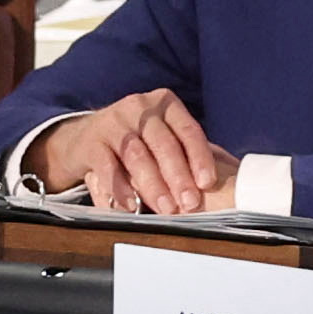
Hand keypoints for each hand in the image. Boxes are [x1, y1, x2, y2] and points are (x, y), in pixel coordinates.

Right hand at [38, 89, 235, 214]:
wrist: (83, 138)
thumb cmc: (134, 142)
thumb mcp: (162, 137)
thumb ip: (187, 152)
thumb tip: (229, 177)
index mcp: (164, 105)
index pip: (188, 130)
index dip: (200, 157)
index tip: (208, 182)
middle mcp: (139, 108)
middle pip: (163, 143)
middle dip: (178, 176)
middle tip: (189, 203)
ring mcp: (114, 122)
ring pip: (137, 155)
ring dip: (153, 185)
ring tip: (165, 208)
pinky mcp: (92, 141)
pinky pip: (107, 166)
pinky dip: (120, 187)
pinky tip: (130, 205)